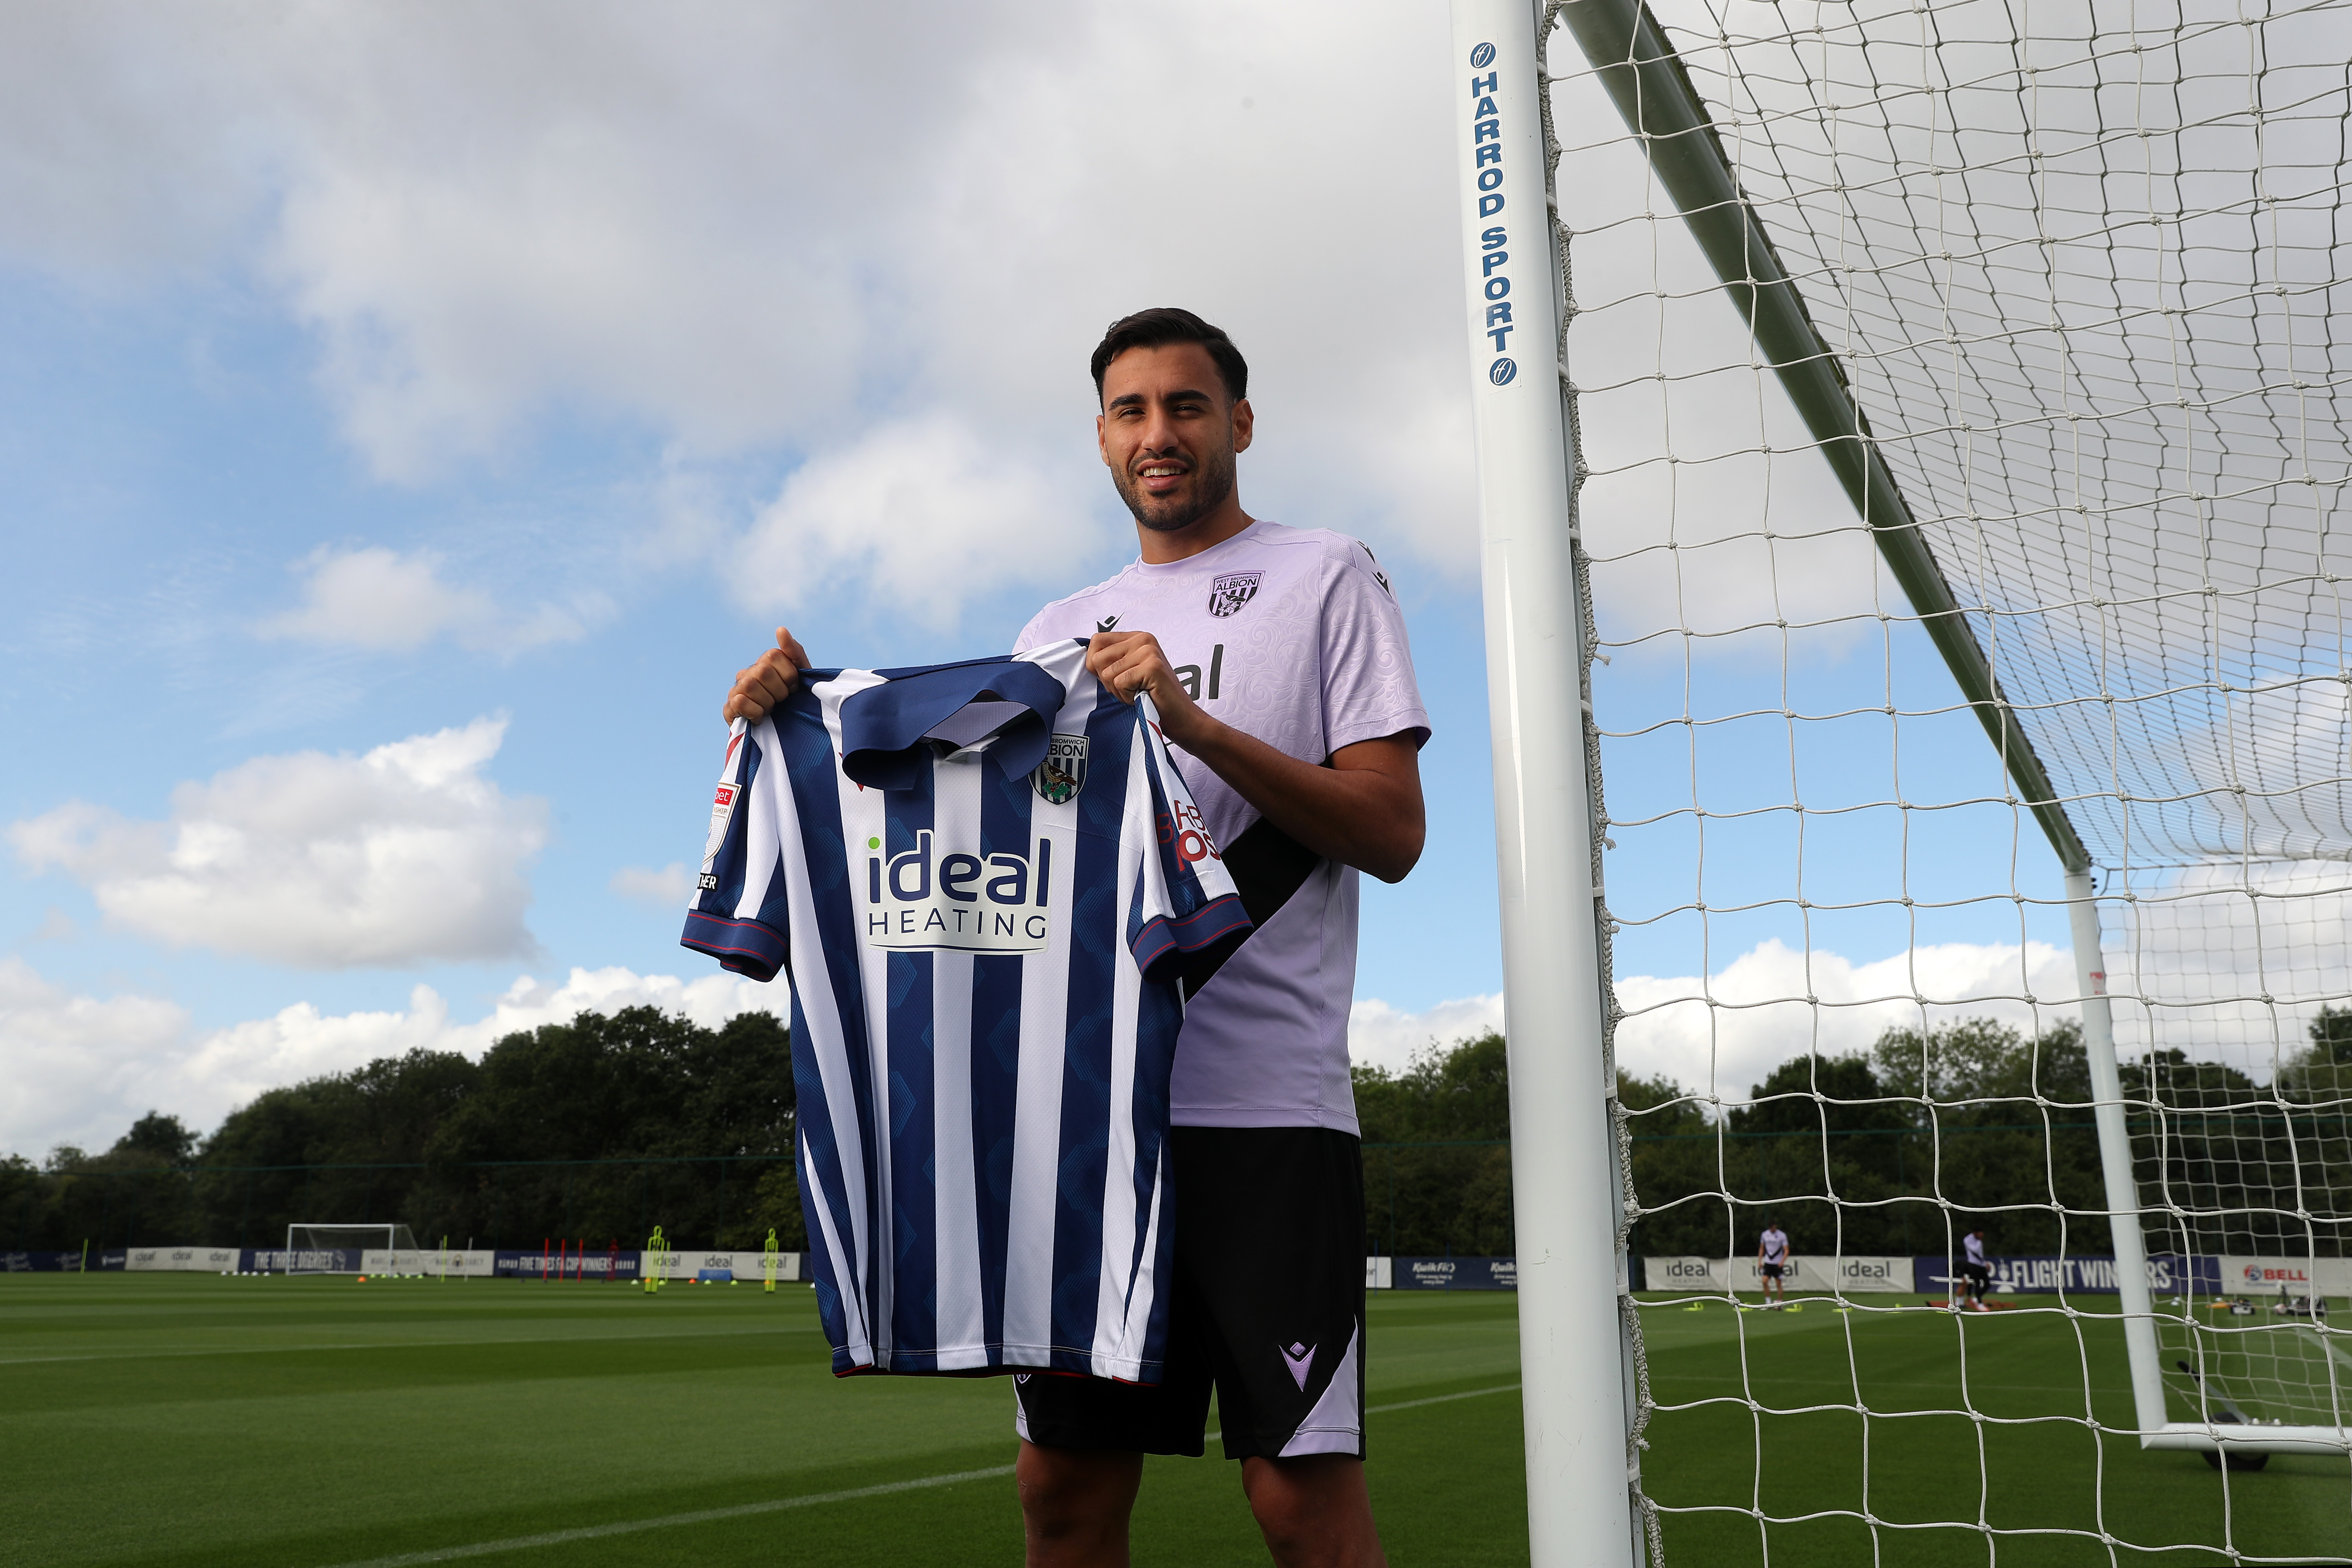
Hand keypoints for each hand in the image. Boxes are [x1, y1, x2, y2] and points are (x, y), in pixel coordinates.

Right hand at [724, 627, 811, 722]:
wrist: (789, 736)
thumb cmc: (796, 704)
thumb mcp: (803, 678)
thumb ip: (794, 653)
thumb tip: (780, 629)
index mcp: (764, 663)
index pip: (774, 655)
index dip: (789, 675)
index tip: (793, 688)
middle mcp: (747, 673)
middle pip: (762, 671)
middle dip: (779, 691)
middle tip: (782, 701)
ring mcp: (736, 690)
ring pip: (750, 685)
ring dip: (767, 702)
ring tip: (771, 710)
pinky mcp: (729, 709)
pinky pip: (739, 701)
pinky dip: (755, 711)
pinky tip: (760, 718)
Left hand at [1086, 630, 1212, 747]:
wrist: (1181, 718)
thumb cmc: (1152, 698)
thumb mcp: (1128, 672)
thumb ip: (1111, 660)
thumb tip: (1087, 657)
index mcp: (1137, 637)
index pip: (1096, 641)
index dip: (1096, 665)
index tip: (1115, 678)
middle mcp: (1143, 639)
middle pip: (1097, 658)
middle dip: (1108, 682)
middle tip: (1130, 689)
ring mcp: (1148, 651)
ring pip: (1107, 673)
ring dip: (1119, 691)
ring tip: (1138, 693)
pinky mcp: (1152, 666)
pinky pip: (1120, 683)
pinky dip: (1128, 697)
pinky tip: (1143, 697)